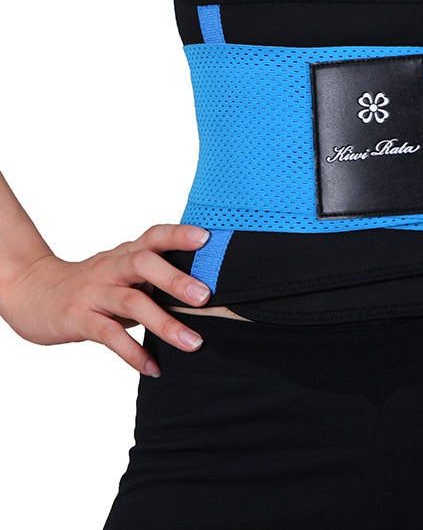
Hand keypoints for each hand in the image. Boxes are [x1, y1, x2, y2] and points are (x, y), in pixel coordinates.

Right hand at [2, 224, 213, 376]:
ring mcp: (95, 292)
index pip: (155, 236)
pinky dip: (133, 352)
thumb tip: (207, 290)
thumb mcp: (126, 272)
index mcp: (128, 253)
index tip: (207, 239)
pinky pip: (109, 335)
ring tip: (193, 342)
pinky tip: (153, 367)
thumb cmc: (97, 284)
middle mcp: (112, 267)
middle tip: (205, 296)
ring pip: (131, 302)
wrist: (36, 294)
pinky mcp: (80, 319)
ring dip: (165, 324)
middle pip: (143, 263)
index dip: (179, 235)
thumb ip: (158, 275)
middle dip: (175, 278)